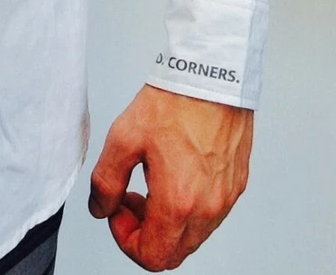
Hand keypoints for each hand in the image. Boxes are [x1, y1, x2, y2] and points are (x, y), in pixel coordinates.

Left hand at [87, 84, 251, 269]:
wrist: (211, 78)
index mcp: (179, 203)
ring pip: (191, 237)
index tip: (117, 210)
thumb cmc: (172, 103)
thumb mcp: (123, 138)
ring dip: (164, 222)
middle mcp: (208, 209)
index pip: (152, 257)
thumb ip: (106, 181)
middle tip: (129, 197)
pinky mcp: (235, 187)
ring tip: (149, 181)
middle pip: (172, 253)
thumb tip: (100, 207)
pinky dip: (185, 209)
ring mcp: (226, 200)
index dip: (125, 239)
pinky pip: (208, 217)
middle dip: (144, 232)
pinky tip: (171, 174)